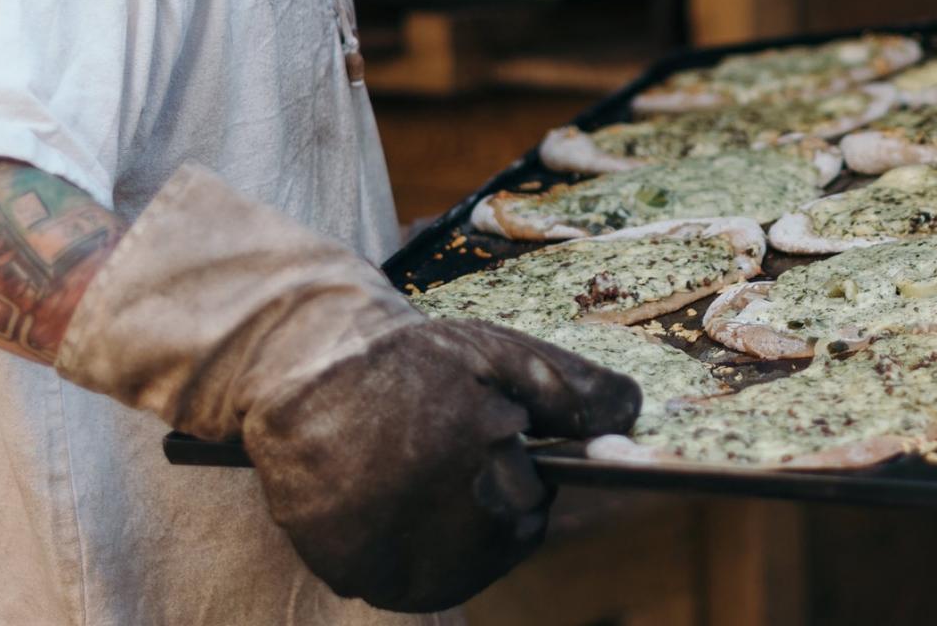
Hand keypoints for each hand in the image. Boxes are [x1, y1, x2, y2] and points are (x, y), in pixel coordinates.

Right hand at [57, 166, 643, 611]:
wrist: (300, 366)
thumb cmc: (410, 358)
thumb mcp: (501, 353)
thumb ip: (575, 389)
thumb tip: (636, 417)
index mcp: (483, 452)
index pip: (538, 498)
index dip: (517, 466)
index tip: (483, 434)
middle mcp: (441, 511)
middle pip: (506, 536)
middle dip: (493, 498)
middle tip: (446, 452)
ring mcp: (394, 548)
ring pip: (464, 567)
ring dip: (458, 534)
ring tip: (421, 478)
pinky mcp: (353, 569)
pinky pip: (409, 582)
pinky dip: (413, 556)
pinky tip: (395, 507)